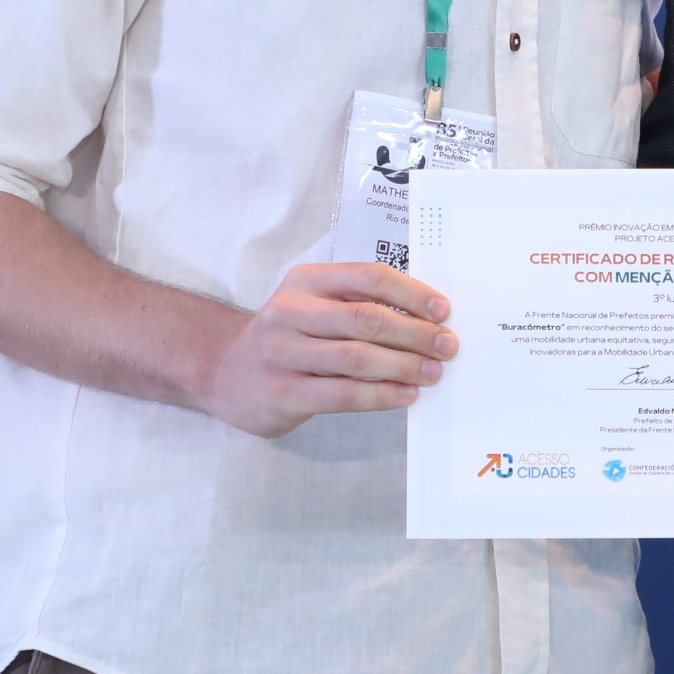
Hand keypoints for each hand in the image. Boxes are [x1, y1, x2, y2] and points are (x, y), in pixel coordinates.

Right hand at [189, 262, 455, 438]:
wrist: (226, 375)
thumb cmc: (288, 339)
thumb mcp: (312, 306)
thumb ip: (357, 305)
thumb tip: (426, 319)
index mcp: (305, 281)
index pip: (368, 277)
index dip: (411, 293)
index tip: (443, 311)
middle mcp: (289, 311)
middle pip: (366, 318)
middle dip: (415, 333)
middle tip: (447, 346)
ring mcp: (282, 353)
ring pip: (358, 358)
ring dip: (404, 366)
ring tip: (433, 373)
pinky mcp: (283, 392)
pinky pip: (344, 394)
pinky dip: (382, 395)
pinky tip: (406, 395)